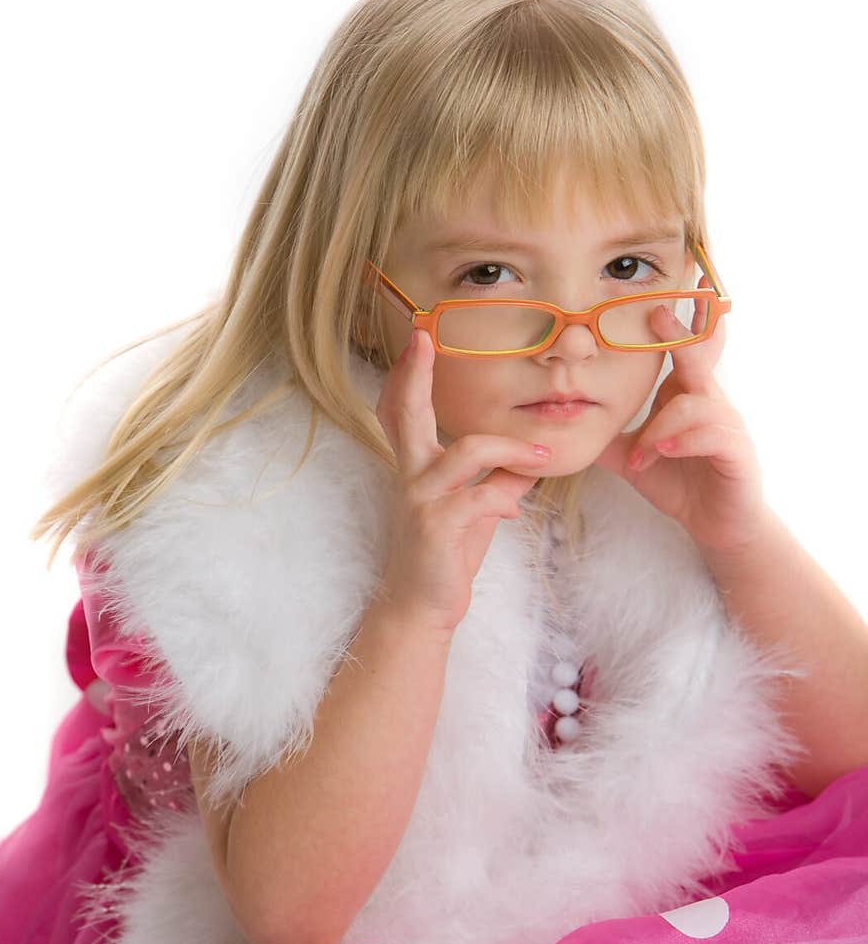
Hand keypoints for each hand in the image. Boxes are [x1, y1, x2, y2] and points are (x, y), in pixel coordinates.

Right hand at [375, 328, 552, 635]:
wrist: (422, 606)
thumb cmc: (447, 552)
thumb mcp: (478, 506)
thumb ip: (501, 475)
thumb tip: (534, 453)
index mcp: (417, 464)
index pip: (404, 409)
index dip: (409, 374)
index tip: (418, 337)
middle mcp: (411, 474)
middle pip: (405, 411)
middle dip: (414, 373)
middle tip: (422, 338)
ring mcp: (419, 499)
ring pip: (468, 451)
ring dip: (512, 449)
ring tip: (540, 458)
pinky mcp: (435, 526)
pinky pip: (480, 497)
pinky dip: (505, 498)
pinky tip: (513, 509)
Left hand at [592, 278, 769, 557]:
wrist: (718, 522)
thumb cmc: (679, 481)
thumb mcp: (635, 456)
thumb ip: (607, 437)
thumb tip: (565, 425)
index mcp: (685, 393)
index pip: (682, 350)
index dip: (675, 322)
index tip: (656, 297)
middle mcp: (709, 400)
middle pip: (699, 355)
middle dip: (682, 333)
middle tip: (659, 316)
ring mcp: (726, 424)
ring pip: (696, 403)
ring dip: (661, 428)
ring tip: (642, 455)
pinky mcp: (737, 452)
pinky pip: (712, 435)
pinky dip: (683, 441)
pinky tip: (664, 452)